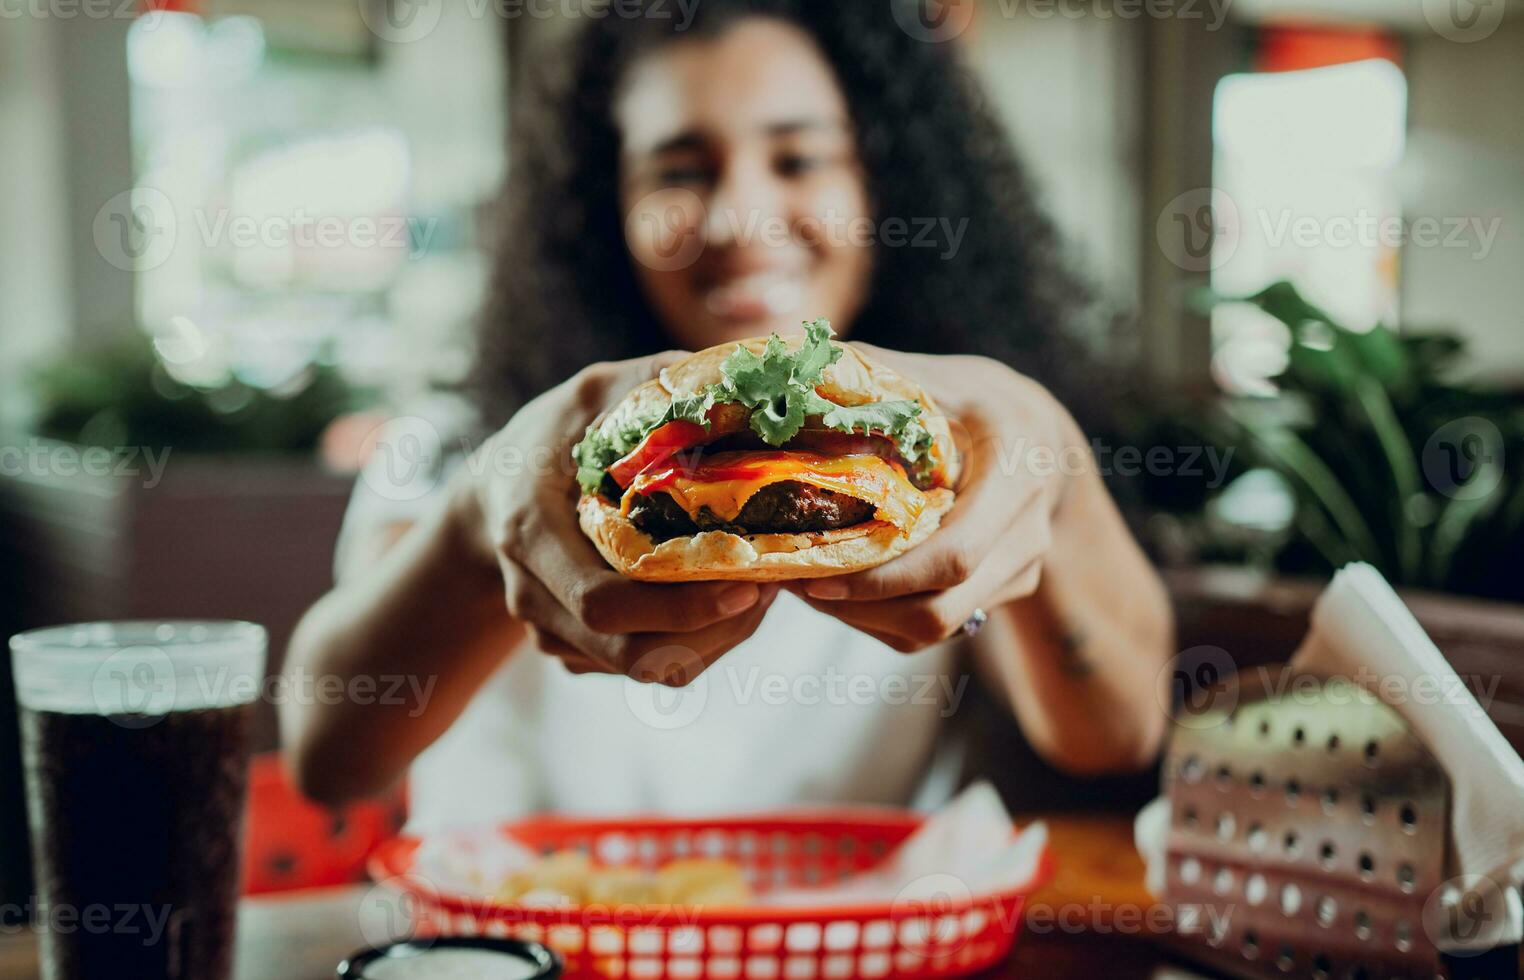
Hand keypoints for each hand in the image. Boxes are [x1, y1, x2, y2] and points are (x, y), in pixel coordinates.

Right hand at [458, 354, 779, 684]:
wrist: (497, 492)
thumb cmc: (553, 434)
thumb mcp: (593, 393)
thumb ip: (655, 383)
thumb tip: (737, 377)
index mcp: (530, 533)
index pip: (603, 601)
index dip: (678, 607)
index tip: (746, 584)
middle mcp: (535, 595)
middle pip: (631, 652)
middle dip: (713, 630)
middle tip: (770, 588)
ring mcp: (553, 630)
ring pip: (646, 667)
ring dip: (715, 639)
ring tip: (762, 589)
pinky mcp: (576, 650)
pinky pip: (645, 663)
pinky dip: (696, 640)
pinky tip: (726, 596)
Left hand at [789, 347, 1074, 651]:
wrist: (1042, 436)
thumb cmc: (978, 400)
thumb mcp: (935, 378)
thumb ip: (870, 378)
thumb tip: (785, 377)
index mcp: (1016, 476)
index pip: (953, 555)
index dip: (883, 578)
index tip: (817, 576)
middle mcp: (1026, 536)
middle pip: (939, 610)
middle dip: (858, 607)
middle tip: (792, 582)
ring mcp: (1018, 573)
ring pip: (933, 628)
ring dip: (863, 617)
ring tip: (805, 583)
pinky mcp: (999, 593)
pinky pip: (936, 626)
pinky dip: (881, 617)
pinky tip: (841, 584)